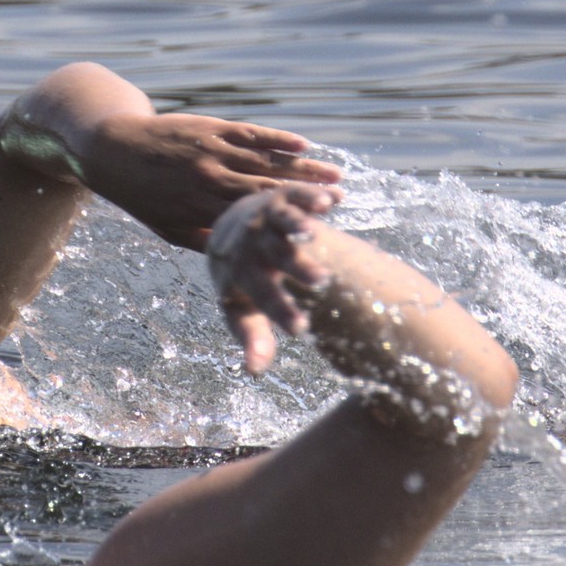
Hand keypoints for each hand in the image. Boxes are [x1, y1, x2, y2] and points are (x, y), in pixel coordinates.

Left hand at [83, 112, 342, 249]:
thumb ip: (203, 238)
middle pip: (268, 188)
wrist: (113, 149)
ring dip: (303, 166)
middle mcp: (211, 178)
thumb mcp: (167, 228)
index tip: (318, 230)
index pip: (253, 217)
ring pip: (266, 159)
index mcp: (201, 208)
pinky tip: (302, 145)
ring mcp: (213, 150)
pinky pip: (251, 133)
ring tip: (336, 174)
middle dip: (307, 193)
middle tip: (342, 200)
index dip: (287, 221)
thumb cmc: (143, 196)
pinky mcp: (212, 127)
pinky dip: (277, 139)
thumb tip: (236, 258)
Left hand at [207, 189, 332, 373]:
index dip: (279, 311)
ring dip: (297, 224)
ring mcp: (266, 218)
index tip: (302, 329)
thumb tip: (254, 372)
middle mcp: (252, 245)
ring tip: (312, 232)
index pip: (260, 296)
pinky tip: (335, 199)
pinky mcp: (283, 196)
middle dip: (296, 267)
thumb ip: (252, 336)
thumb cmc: (242, 279)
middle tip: (321, 281)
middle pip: (274, 257)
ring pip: (281, 221)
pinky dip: (312, 195)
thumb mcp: (242, 308)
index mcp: (242, 276)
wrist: (230, 227)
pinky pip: (297, 193)